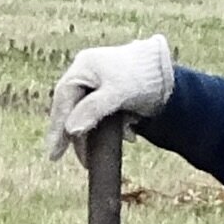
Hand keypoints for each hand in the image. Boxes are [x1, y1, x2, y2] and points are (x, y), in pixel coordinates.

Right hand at [46, 35, 173, 159]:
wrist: (170, 73)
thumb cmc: (143, 76)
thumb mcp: (118, 93)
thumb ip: (93, 109)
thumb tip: (71, 130)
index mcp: (83, 66)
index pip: (63, 99)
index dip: (57, 126)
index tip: (54, 152)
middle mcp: (86, 73)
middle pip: (71, 107)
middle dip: (71, 133)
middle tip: (59, 157)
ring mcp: (97, 83)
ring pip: (84, 113)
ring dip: (91, 134)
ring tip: (92, 156)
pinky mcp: (109, 93)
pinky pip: (98, 114)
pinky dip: (106, 128)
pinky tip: (124, 136)